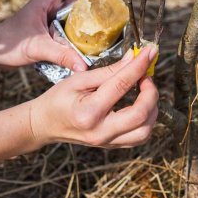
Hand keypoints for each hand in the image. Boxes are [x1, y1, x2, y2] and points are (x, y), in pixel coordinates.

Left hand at [0, 0, 115, 69]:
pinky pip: (69, 25)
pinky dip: (81, 29)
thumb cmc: (9, 43)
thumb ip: (61, 55)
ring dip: (89, 13)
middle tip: (113, 5)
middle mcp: (48, 6)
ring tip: (106, 21)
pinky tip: (89, 39)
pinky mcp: (47, 29)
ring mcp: (48, 17)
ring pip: (73, 11)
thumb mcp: (37, 48)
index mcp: (46, 1)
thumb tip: (84, 66)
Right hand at [29, 47, 158, 147]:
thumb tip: (133, 59)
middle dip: (151, 92)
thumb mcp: (79, 79)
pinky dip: (146, 120)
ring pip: (144, 131)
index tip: (149, 52)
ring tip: (145, 92)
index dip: (139, 65)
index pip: (121, 85)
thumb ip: (108, 71)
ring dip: (152, 109)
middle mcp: (100, 131)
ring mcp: (107, 142)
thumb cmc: (58, 99)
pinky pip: (139, 137)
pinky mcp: (112, 146)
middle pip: (141, 115)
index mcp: (88, 112)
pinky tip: (141, 105)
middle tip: (145, 77)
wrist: (45, 124)